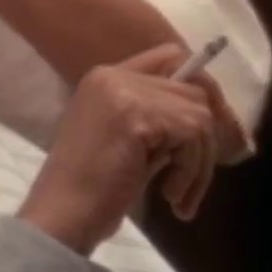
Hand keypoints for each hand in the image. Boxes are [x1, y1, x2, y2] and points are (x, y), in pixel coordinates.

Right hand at [17, 44, 218, 255]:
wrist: (62, 214)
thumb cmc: (90, 189)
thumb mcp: (128, 142)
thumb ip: (157, 119)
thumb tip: (209, 116)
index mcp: (105, 77)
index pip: (171, 57)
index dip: (196, 91)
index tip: (198, 138)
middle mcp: (113, 75)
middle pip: (193, 90)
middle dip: (203, 140)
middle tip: (186, 182)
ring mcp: (122, 92)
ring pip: (199, 114)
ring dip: (199, 162)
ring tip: (177, 195)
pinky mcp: (135, 115)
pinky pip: (193, 134)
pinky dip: (192, 170)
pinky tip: (170, 195)